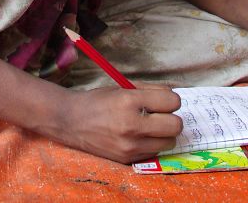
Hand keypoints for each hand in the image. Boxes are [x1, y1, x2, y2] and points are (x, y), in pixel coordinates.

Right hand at [60, 84, 182, 162]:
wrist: (71, 121)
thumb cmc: (99, 100)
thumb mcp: (124, 87)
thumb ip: (151, 91)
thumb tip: (175, 97)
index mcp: (130, 101)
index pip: (172, 101)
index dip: (170, 99)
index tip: (163, 100)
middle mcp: (131, 125)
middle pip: (176, 125)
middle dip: (171, 118)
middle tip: (160, 115)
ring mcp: (129, 146)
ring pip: (169, 142)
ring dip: (163, 133)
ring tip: (149, 127)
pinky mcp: (127, 159)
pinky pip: (154, 152)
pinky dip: (151, 144)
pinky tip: (139, 136)